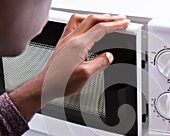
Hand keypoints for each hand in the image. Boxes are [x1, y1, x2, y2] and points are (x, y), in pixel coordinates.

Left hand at [10, 14, 129, 120]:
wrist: (45, 85)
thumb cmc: (61, 82)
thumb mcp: (86, 75)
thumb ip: (100, 63)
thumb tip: (109, 56)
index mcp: (78, 44)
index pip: (101, 28)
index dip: (115, 24)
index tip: (125, 23)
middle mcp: (71, 39)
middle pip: (93, 19)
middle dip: (110, 18)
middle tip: (121, 19)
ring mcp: (65, 40)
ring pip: (82, 19)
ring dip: (96, 17)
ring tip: (106, 19)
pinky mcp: (62, 43)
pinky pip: (73, 24)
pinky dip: (83, 21)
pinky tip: (86, 26)